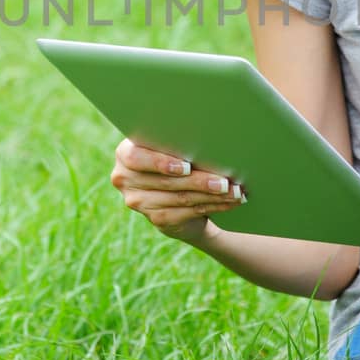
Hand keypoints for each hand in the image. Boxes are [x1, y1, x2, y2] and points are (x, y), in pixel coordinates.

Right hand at [111, 138, 243, 245]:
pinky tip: (229, 202)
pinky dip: (213, 206)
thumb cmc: (175, 156)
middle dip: (200, 181)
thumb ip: (176, 142)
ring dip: (212, 195)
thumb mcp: (169, 146)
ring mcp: (139, 202)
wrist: (173, 192)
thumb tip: (208, 140)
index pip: (136, 157)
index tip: (186, 166)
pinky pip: (188, 212)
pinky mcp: (157, 219)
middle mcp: (125, 179)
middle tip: (225, 181)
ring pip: (181, 198)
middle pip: (166, 181)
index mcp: (125, 154)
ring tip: (235, 191)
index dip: (161, 163)